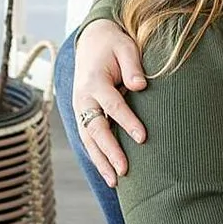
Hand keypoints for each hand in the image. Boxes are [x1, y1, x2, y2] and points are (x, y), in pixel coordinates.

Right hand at [71, 19, 147, 182]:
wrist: (91, 42)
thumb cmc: (114, 45)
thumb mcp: (125, 47)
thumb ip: (133, 66)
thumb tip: (140, 86)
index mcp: (94, 81)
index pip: (112, 105)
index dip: (127, 122)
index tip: (143, 138)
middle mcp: (83, 98)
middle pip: (95, 129)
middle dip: (109, 151)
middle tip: (124, 170)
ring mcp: (80, 108)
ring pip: (88, 139)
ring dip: (100, 160)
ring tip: (115, 182)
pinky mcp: (82, 115)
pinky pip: (88, 139)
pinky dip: (97, 156)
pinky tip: (108, 173)